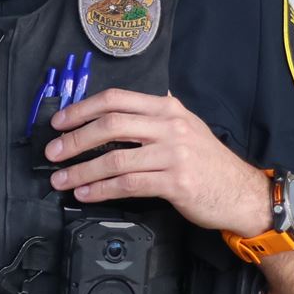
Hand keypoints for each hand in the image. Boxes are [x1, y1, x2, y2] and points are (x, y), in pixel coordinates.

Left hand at [43, 89, 271, 236]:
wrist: (240, 192)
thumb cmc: (207, 162)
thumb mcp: (185, 126)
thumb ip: (154, 114)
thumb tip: (116, 107)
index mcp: (167, 108)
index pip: (116, 99)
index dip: (82, 109)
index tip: (59, 122)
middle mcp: (170, 126)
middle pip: (111, 125)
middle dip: (75, 139)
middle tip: (53, 152)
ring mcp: (173, 154)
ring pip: (115, 158)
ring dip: (82, 170)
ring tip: (61, 179)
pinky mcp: (175, 182)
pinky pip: (128, 184)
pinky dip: (101, 189)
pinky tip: (86, 194)